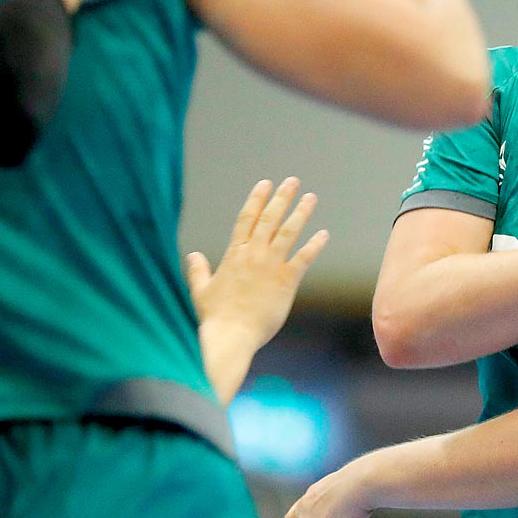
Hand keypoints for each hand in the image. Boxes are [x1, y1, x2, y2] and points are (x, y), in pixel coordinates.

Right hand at [187, 177, 328, 351]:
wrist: (231, 336)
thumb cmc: (214, 318)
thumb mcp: (200, 291)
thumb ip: (198, 271)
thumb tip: (193, 255)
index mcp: (234, 254)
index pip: (246, 218)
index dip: (256, 199)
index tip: (265, 183)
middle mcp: (253, 254)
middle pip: (269, 218)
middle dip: (281, 198)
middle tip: (293, 181)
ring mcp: (271, 266)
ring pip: (288, 232)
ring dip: (300, 213)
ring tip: (311, 198)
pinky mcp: (286, 281)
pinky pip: (303, 258)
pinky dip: (314, 245)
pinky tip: (324, 234)